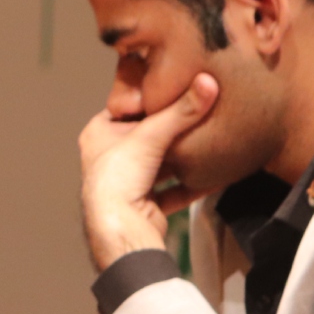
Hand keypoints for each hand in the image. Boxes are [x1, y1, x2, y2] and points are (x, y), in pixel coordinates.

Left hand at [77, 73, 218, 270]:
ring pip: (162, 163)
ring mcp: (127, 183)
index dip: (149, 99)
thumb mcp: (150, 136)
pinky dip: (194, 183)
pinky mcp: (145, 205)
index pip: (126, 108)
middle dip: (172, 128)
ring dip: (185, 156)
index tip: (174, 87)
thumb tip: (207, 83)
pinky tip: (216, 174)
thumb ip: (181, 111)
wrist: (118, 231)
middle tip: (200, 110)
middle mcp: (109, 158)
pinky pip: (175, 190)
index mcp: (97, 135)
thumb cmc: (116, 181)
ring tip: (210, 138)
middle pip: (147, 136)